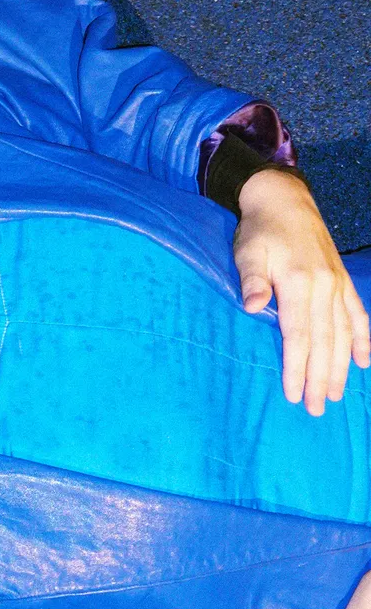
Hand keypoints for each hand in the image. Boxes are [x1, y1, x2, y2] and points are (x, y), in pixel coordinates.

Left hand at [234, 169, 370, 415]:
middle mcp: (324, 287)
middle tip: (316, 408)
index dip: (297, 367)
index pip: (299, 336)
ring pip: (343, 334)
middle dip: (320, 378)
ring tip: (336, 395)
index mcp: (299, 283)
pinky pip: (358, 315)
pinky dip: (362, 339)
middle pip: (324, 342)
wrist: (284, 200)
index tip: (294, 394)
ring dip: (341, 366)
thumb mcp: (248, 252)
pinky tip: (363, 362)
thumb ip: (252, 280)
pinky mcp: (341, 281)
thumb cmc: (260, 230)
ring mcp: (337, 285)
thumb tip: (253, 306)